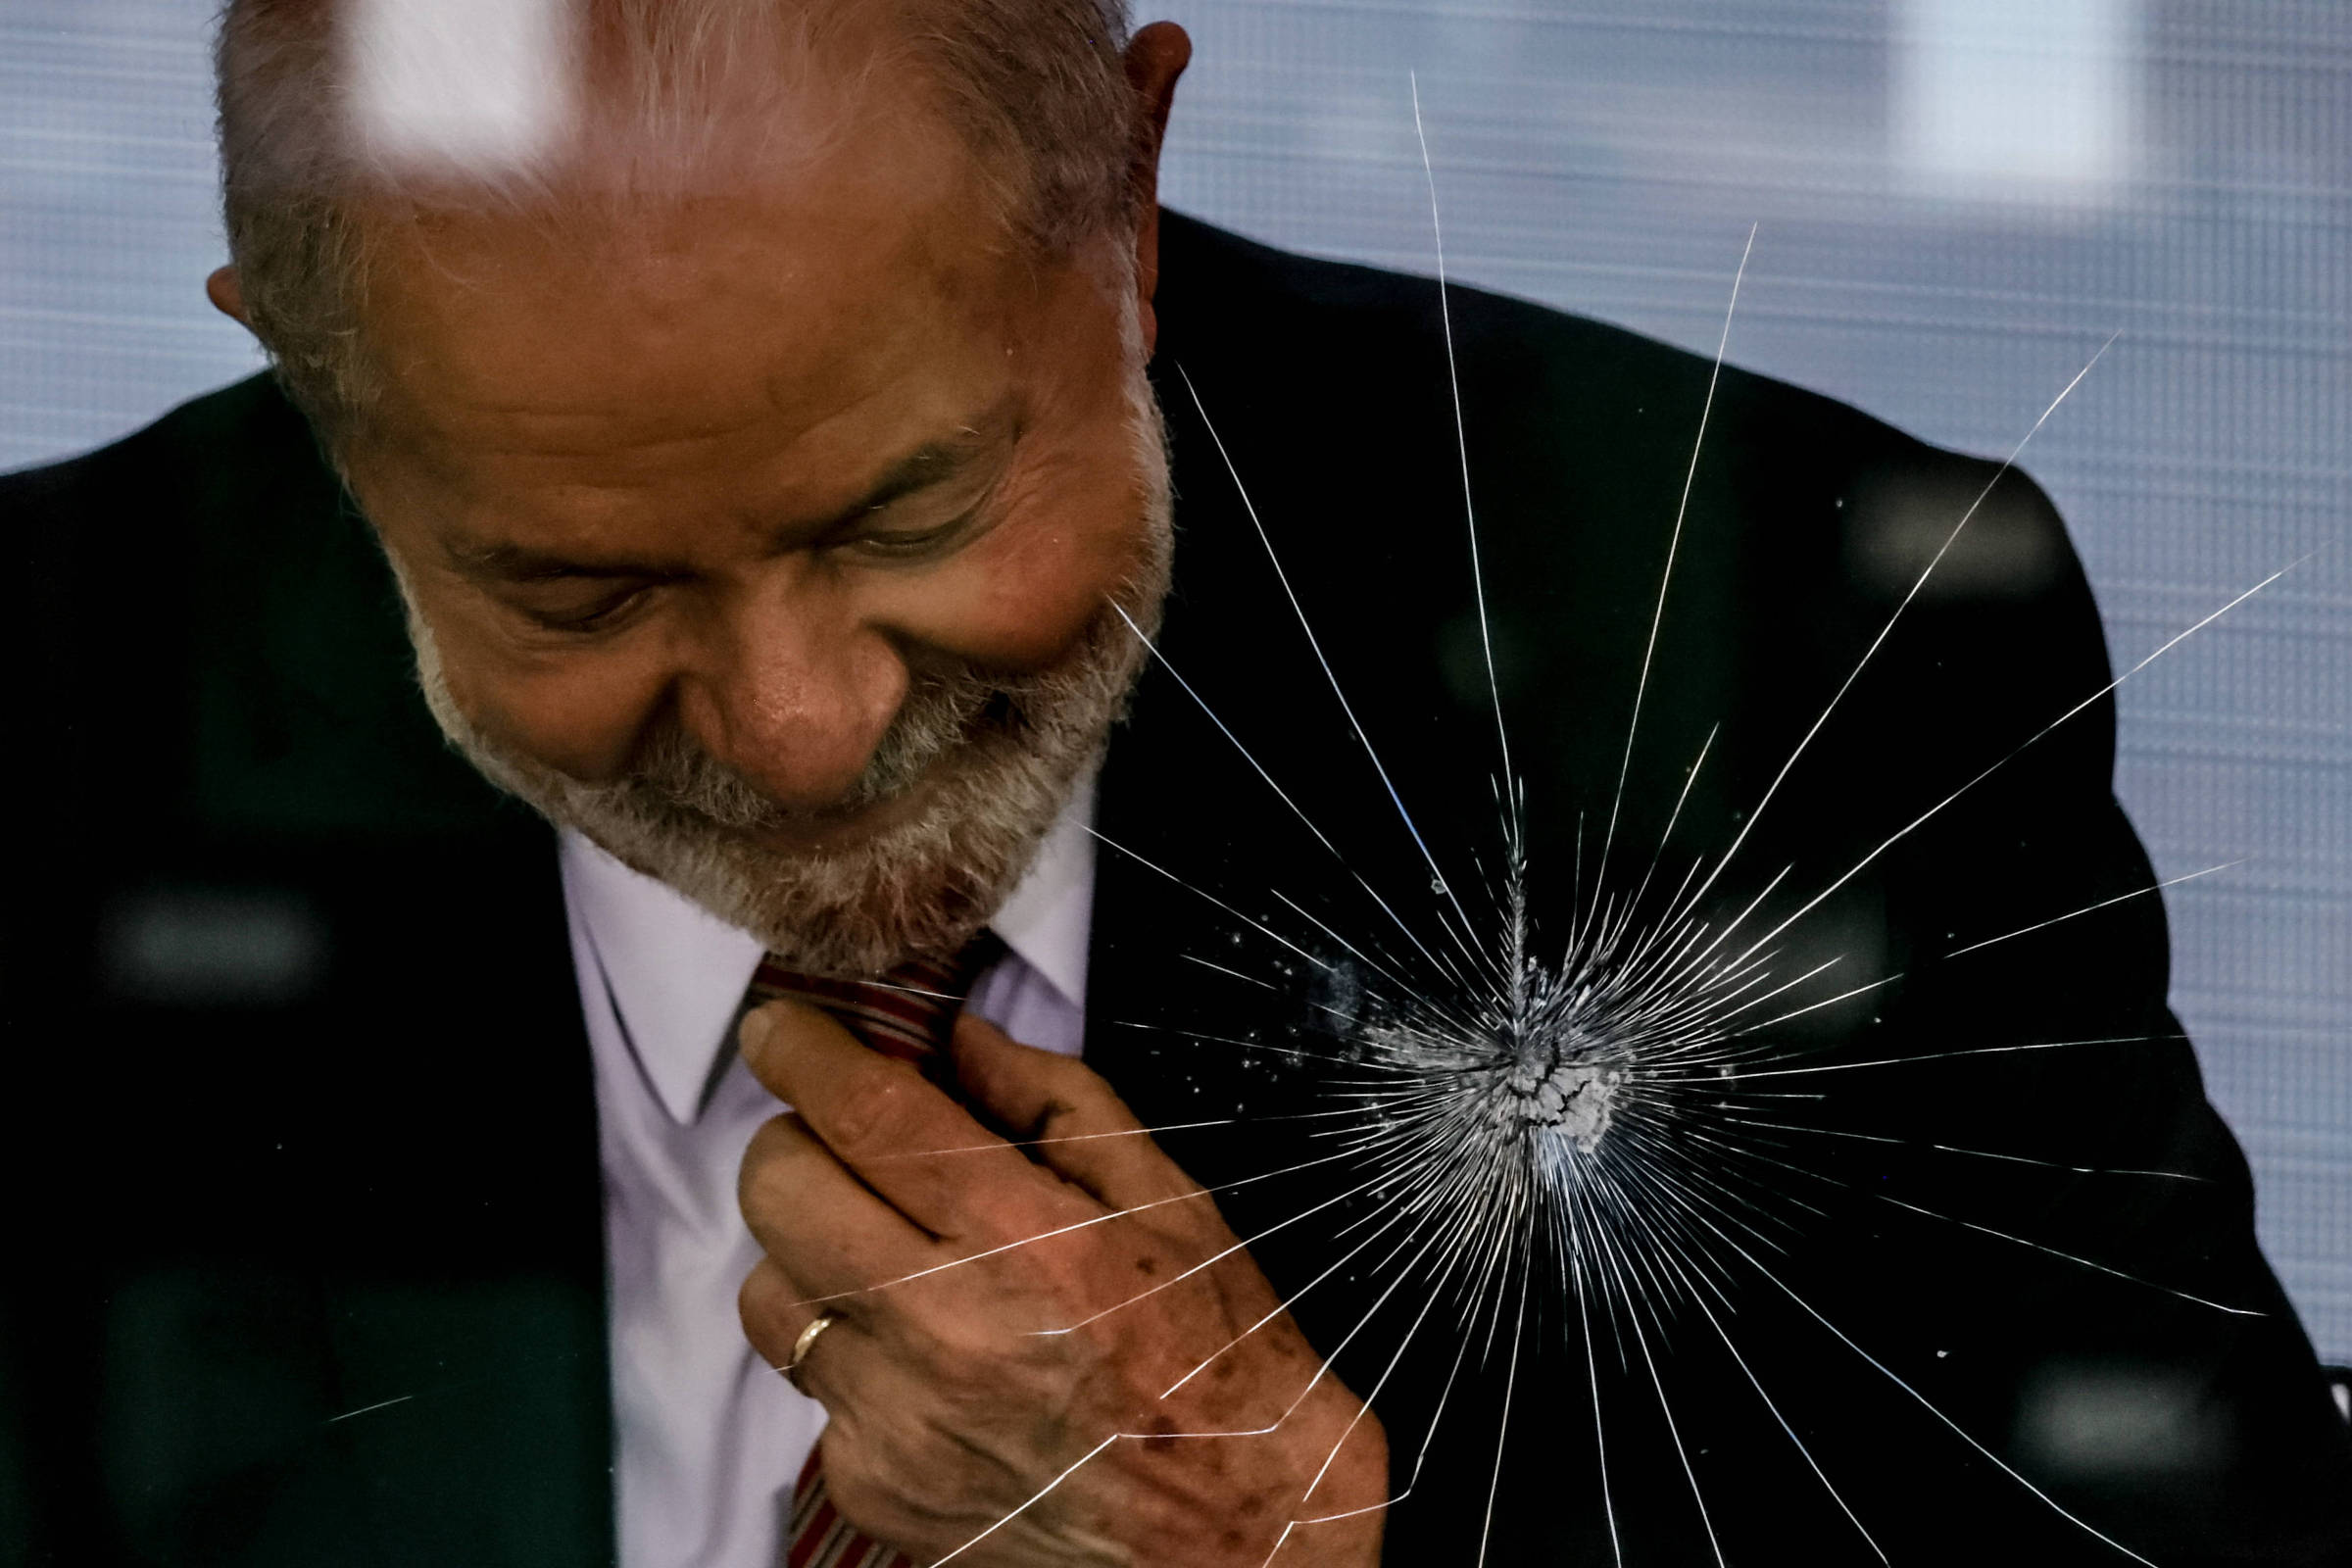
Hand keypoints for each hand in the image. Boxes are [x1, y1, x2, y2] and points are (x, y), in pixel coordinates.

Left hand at [736, 999, 1388, 1566]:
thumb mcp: (1167, 1196)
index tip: (780, 1030)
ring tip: (893, 1262)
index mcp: (1024, 1237)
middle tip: (851, 1147)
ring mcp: (896, 1419)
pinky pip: (810, 1391)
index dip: (800, 1052)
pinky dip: (852, 1360)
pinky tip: (929, 1362)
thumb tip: (954, 1038)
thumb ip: (1055, 1099)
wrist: (1234, 1529)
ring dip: (812, 1256)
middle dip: (797, 1142)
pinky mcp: (873, 1485)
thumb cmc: (1214, 1352)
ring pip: (768, 1293)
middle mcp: (944, 1328)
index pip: (864, 1113)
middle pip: (779, 1190)